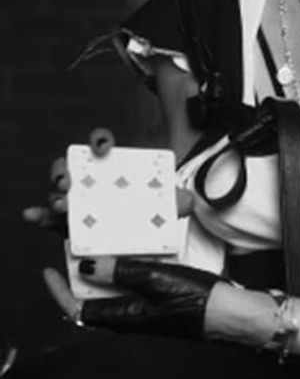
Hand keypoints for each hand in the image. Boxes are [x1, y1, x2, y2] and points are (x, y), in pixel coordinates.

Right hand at [22, 129, 195, 231]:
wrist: (142, 239)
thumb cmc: (149, 215)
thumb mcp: (166, 207)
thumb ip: (178, 202)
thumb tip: (188, 202)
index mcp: (112, 167)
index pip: (101, 144)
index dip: (99, 140)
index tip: (104, 147)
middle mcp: (89, 179)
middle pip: (72, 166)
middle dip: (66, 169)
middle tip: (71, 180)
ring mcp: (76, 200)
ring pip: (58, 190)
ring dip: (55, 192)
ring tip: (62, 201)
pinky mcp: (67, 222)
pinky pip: (49, 217)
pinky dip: (39, 215)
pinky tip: (32, 215)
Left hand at [44, 257, 223, 339]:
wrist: (228, 315)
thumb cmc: (194, 300)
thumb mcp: (155, 278)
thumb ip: (120, 271)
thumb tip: (87, 265)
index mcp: (122, 316)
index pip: (78, 307)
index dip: (60, 290)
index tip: (49, 270)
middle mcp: (128, 316)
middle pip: (93, 297)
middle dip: (81, 275)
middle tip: (77, 249)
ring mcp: (144, 311)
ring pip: (112, 291)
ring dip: (104, 270)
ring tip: (103, 246)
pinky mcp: (158, 304)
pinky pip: (132, 288)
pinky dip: (126, 271)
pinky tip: (135, 254)